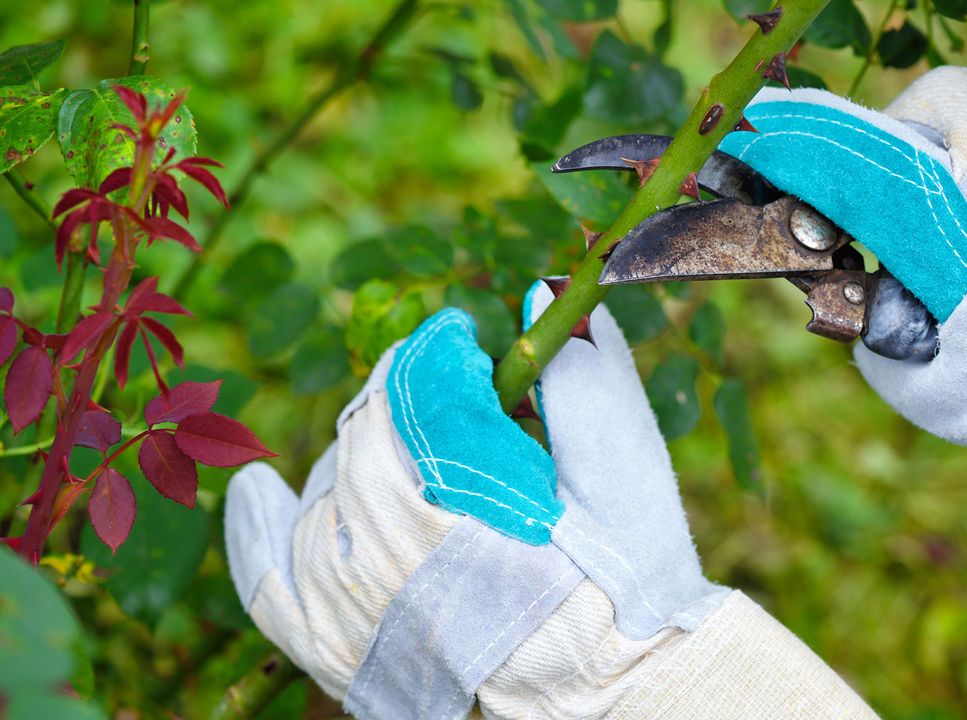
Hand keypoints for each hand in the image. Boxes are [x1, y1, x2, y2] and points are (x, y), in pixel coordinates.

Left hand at [224, 284, 725, 718]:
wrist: (612, 682)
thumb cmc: (629, 574)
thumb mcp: (626, 468)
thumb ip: (581, 377)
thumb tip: (535, 292)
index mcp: (466, 508)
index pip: (412, 399)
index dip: (437, 358)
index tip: (462, 341)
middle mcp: (392, 561)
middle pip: (361, 442)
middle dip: (401, 401)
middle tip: (446, 390)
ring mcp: (358, 611)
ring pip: (321, 498)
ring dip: (355, 455)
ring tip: (403, 443)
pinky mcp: (344, 649)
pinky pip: (271, 584)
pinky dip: (260, 533)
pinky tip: (258, 489)